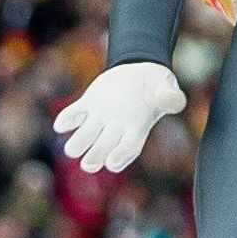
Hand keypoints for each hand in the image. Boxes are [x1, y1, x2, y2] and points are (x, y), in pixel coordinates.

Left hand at [55, 62, 186, 173]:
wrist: (140, 72)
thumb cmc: (158, 86)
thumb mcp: (167, 88)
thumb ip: (170, 97)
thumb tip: (175, 101)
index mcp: (137, 128)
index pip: (129, 148)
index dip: (121, 156)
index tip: (111, 162)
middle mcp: (117, 127)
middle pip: (104, 147)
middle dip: (95, 156)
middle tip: (87, 165)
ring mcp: (101, 116)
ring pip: (86, 134)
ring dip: (78, 142)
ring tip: (70, 150)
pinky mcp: (88, 104)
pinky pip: (75, 113)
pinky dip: (67, 118)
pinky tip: (61, 124)